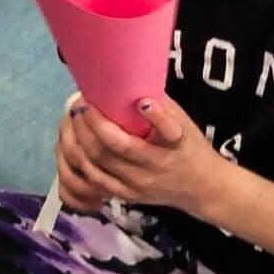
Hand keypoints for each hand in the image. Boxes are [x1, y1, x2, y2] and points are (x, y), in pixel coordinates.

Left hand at [55, 95, 222, 215]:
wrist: (201, 188)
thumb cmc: (189, 147)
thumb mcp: (183, 123)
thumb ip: (160, 105)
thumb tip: (130, 78)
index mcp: (172, 147)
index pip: (165, 132)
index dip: (152, 116)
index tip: (140, 101)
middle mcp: (152, 168)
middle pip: (113, 149)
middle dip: (91, 123)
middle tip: (81, 103)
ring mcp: (136, 186)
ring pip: (97, 166)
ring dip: (78, 141)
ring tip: (72, 119)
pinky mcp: (125, 196)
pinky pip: (92, 182)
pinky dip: (78, 162)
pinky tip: (72, 143)